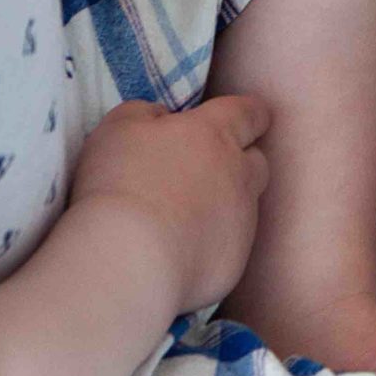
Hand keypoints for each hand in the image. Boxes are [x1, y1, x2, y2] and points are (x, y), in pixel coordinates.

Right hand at [70, 97, 272, 313]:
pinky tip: (179, 254)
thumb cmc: (119, 183)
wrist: (128, 259)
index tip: (243, 119)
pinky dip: (211, 246)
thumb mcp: (119, 127)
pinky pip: (230, 248)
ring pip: (246, 206)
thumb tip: (162, 118)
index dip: (249, 114)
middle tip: (205, 172)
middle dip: (240, 162)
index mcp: (216, 134)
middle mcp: (239, 175)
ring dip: (224, 206)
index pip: (251, 113)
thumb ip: (147, 113)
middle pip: (257, 161)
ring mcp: (242, 222)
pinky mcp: (235, 263)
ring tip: (185, 218)